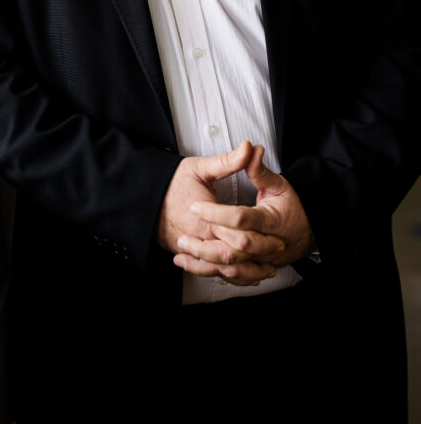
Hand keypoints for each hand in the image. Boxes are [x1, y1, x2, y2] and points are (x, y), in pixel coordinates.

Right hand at [157, 141, 283, 285]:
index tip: (279, 237)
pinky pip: (211, 271)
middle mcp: (200, 239)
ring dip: (247, 272)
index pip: (239, 235)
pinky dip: (229, 275)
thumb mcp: (200, 168)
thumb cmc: (171, 182)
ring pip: (224, 269)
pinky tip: (241, 275)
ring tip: (265, 270)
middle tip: (276, 252)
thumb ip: (228, 161)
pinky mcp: (188, 254)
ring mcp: (193, 249)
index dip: (261, 238)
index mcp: (206, 220)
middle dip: (258, 257)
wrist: (144, 196)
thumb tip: (248, 148)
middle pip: (235, 256)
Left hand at [173, 145, 314, 284]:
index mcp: (271, 220)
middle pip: (234, 249)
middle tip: (183, 235)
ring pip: (232, 267)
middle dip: (206, 244)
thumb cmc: (292, 205)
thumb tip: (249, 148)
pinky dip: (214, 274)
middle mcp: (267, 244)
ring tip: (182, 252)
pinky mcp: (257, 267)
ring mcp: (263, 260)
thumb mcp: (278, 183)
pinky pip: (235, 276)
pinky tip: (195, 266)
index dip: (216, 213)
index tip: (195, 206)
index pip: (240, 219)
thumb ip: (259, 169)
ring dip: (205, 263)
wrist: (310, 229)